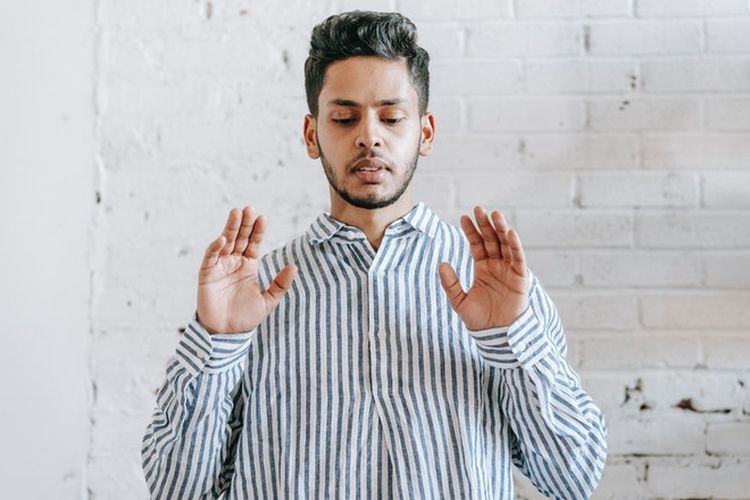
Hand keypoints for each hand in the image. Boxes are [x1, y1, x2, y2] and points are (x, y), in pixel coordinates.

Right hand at [196, 206, 296, 334]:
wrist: (226, 334)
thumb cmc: (246, 317)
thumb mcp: (268, 301)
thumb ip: (280, 284)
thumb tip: (294, 267)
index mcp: (249, 266)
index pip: (254, 243)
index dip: (258, 230)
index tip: (263, 217)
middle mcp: (234, 262)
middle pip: (240, 238)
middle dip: (244, 224)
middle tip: (249, 208)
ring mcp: (220, 266)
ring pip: (225, 242)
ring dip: (230, 228)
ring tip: (237, 213)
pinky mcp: (207, 274)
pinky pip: (211, 257)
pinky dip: (215, 247)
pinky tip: (223, 239)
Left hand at [438, 206, 528, 330]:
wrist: (496, 336)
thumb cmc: (479, 320)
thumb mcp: (459, 301)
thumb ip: (450, 283)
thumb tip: (441, 263)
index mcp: (482, 268)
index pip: (476, 244)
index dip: (471, 231)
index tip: (463, 217)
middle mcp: (496, 265)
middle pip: (491, 240)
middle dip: (485, 225)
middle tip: (479, 209)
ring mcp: (509, 270)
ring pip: (505, 245)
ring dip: (501, 230)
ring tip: (494, 215)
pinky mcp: (520, 278)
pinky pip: (519, 259)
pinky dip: (516, 246)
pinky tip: (510, 233)